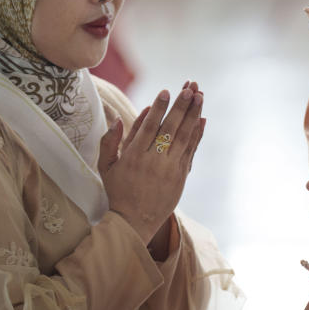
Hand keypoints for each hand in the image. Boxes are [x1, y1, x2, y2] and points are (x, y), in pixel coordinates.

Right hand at [99, 82, 204, 243]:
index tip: (166, 91)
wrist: (134, 221)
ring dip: (193, 115)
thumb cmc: (118, 191)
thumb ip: (109, 142)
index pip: (149, 127)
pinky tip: (202, 120)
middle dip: (181, 106)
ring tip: (200, 96)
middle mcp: (153, 160)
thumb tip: (118, 119)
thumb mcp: (106, 167)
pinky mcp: (181, 175)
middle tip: (190, 88)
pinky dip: (197, 134)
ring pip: (184, 137)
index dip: (159, 108)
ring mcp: (170, 168)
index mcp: (133, 156)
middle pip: (170, 128)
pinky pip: (191, 150)